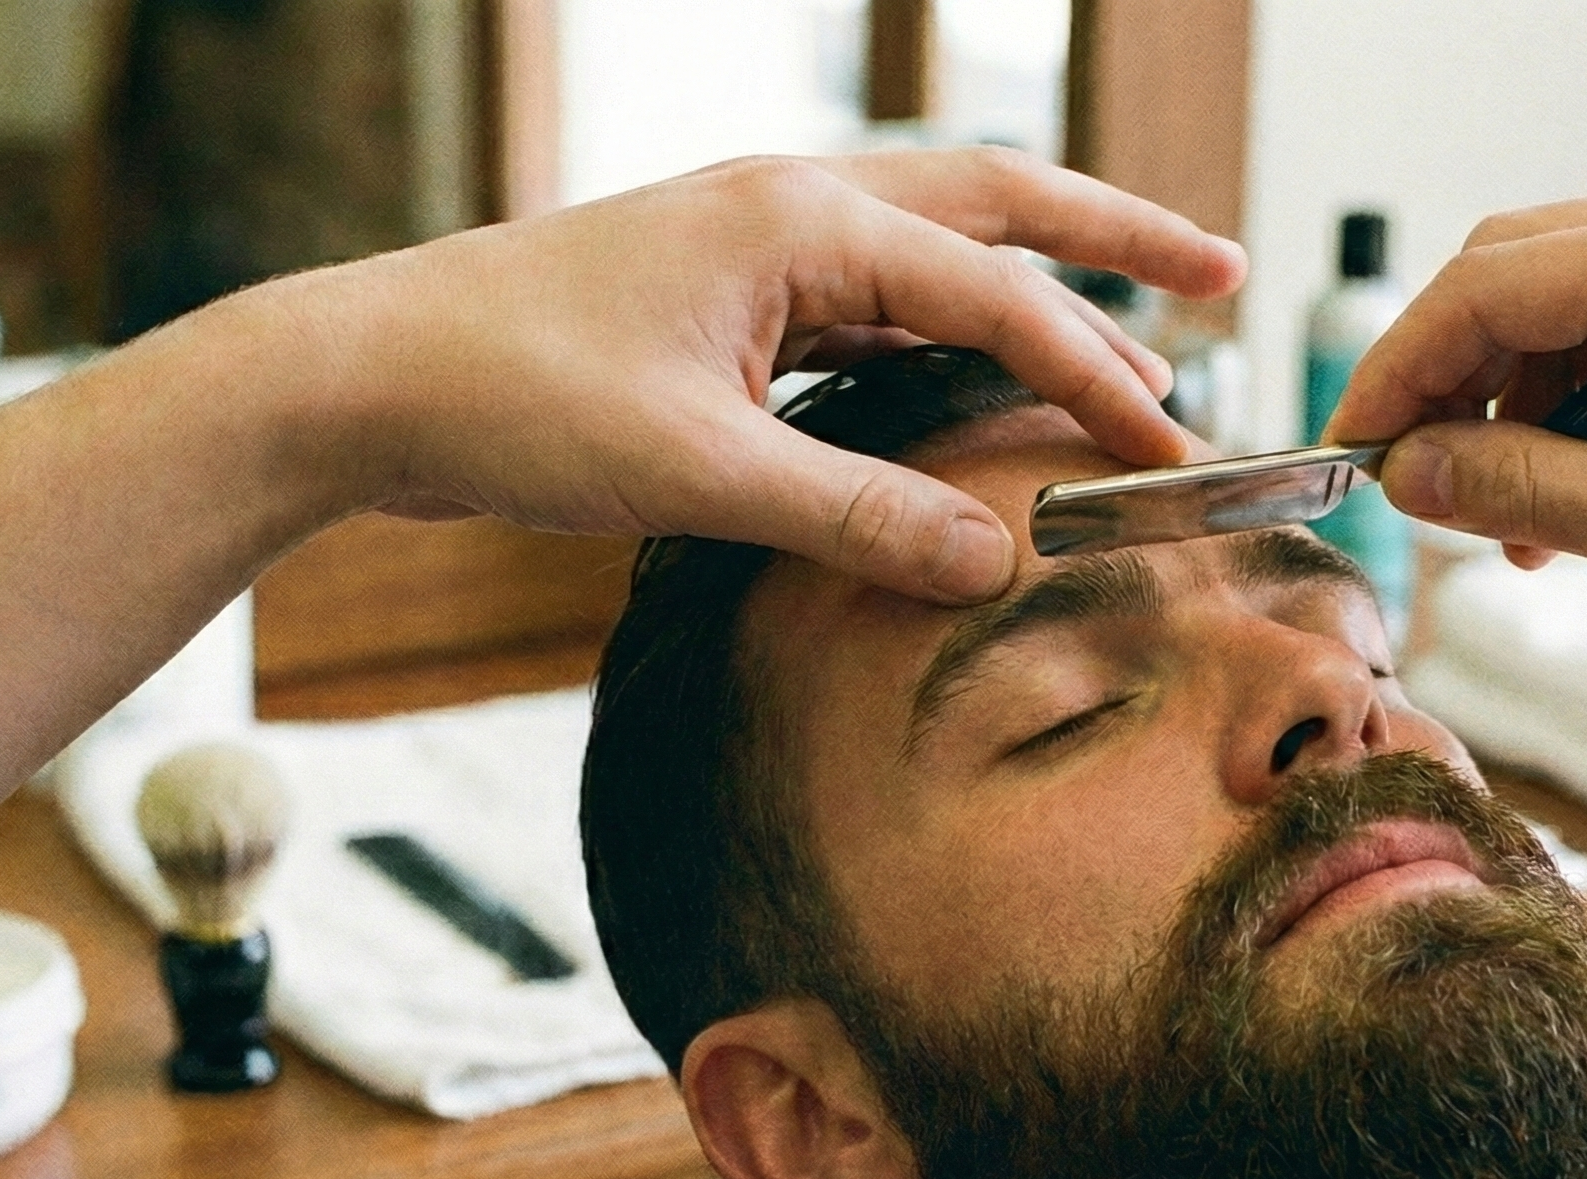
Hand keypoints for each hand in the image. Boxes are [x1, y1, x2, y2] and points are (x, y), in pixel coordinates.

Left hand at [281, 148, 1244, 602]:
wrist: (361, 379)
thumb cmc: (509, 402)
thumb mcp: (696, 474)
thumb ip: (854, 515)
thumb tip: (992, 564)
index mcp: (799, 220)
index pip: (995, 291)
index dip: (1094, 375)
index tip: (1170, 453)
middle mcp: (789, 208)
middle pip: (993, 206)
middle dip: (1114, 240)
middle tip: (1225, 274)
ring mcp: (752, 246)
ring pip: (931, 251)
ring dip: (1030, 285)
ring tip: (1127, 335)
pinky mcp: (718, 299)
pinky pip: (866, 303)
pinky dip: (942, 334)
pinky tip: (973, 383)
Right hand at [1324, 178, 1586, 647]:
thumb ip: (1520, 492)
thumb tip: (1409, 477)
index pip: (1482, 287)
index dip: (1397, 374)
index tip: (1353, 455)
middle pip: (1509, 275)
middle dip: (1449, 383)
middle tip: (1417, 489)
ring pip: (1556, 303)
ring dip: (1513, 407)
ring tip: (1516, 525)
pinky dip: (1575, 405)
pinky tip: (1573, 496)